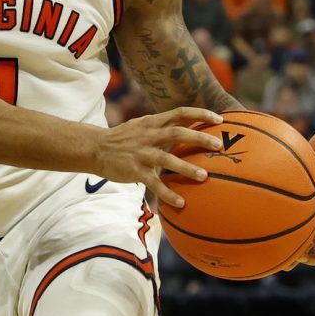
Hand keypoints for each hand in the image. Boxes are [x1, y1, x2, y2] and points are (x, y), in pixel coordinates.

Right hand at [92, 108, 225, 208]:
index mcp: (152, 122)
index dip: (201, 114)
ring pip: (167, 159)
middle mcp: (148, 135)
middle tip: (219, 145)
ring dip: (187, 167)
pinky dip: (167, 193)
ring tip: (204, 176)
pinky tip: (180, 203)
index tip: (220, 119)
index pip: (180, 112)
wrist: (94, 148)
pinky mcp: (134, 170)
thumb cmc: (122, 138)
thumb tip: (186, 128)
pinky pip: (153, 183)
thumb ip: (161, 126)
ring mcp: (141, 153)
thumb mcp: (141, 126)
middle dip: (200, 138)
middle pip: (178, 133)